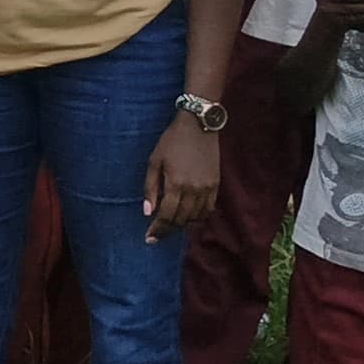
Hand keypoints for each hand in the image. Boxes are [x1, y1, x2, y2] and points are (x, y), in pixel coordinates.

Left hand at [144, 116, 220, 239]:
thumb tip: (148, 212)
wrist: (198, 126)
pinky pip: (208, 209)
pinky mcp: (216, 185)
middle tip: (157, 235)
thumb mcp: (154, 161)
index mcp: (176, 184)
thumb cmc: (171, 141)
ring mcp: (207, 188)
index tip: (149, 238)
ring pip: (196, 218)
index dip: (157, 229)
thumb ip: (150, 188)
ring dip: (183, 225)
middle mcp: (194, 190)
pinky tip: (189, 217)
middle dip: (168, 230)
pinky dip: (198, 217)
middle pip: (181, 220)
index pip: (166, 216)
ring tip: (171, 226)